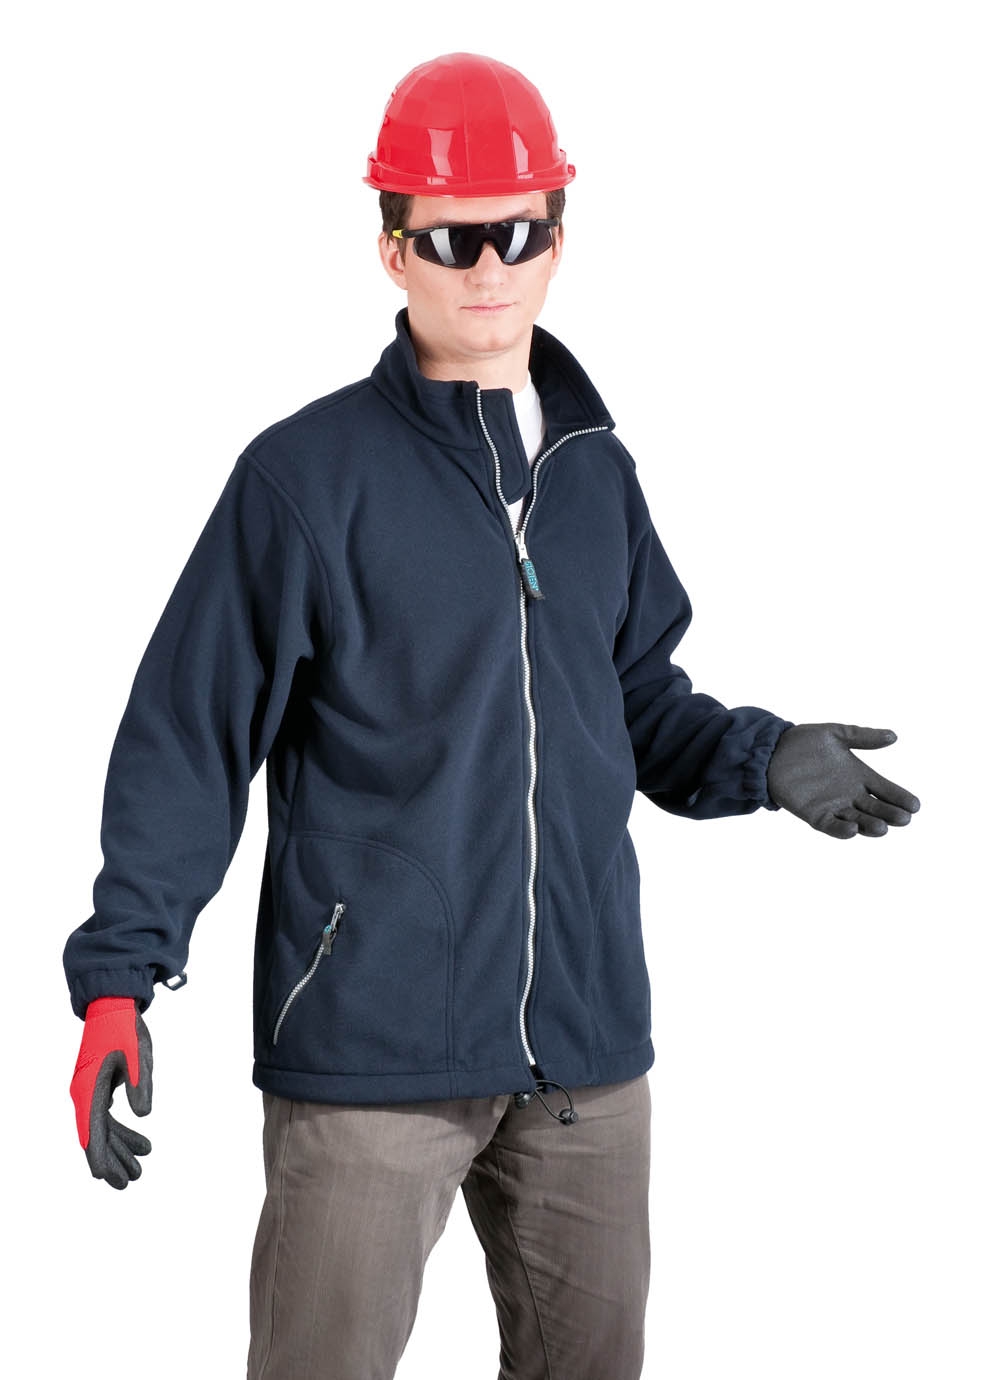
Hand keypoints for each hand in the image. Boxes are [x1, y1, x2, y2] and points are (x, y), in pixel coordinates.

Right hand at [70, 996, 152, 1188]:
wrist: (112, 1006)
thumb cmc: (124, 1028)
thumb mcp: (139, 1054)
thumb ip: (141, 1084)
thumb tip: (144, 1115)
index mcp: (90, 1088)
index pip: (92, 1129)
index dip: (99, 1155)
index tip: (106, 1178)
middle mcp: (84, 1093)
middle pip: (97, 1135)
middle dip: (113, 1160)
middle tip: (131, 1183)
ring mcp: (90, 1091)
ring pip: (103, 1128)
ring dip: (120, 1148)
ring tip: (140, 1168)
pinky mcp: (99, 1087)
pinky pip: (107, 1117)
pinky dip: (122, 1132)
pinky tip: (140, 1143)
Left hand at [766, 723, 919, 839]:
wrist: (771, 750)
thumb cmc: (804, 742)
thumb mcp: (836, 734)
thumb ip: (862, 737)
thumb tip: (893, 736)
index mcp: (859, 776)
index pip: (886, 790)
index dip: (900, 798)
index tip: (915, 805)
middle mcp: (850, 794)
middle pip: (876, 809)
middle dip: (891, 814)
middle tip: (904, 818)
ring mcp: (833, 806)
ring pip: (857, 820)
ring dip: (870, 825)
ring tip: (883, 827)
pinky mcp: (814, 814)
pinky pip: (830, 826)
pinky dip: (841, 830)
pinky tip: (852, 829)